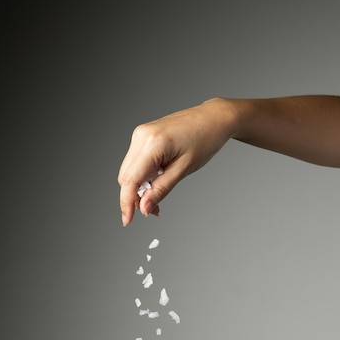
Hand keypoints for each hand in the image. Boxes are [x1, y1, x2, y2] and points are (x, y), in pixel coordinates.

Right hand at [118, 98, 235, 224]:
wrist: (213, 118)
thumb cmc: (204, 140)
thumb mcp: (184, 169)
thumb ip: (161, 189)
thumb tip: (144, 207)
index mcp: (151, 143)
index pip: (130, 180)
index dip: (126, 203)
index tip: (127, 221)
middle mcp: (141, 136)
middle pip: (126, 177)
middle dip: (135, 197)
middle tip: (154, 211)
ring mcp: (140, 134)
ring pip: (129, 170)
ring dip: (139, 187)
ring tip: (158, 196)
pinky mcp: (143, 135)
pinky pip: (136, 162)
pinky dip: (143, 176)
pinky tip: (157, 181)